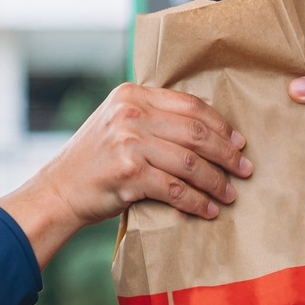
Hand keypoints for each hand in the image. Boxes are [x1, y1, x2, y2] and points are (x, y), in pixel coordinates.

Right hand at [0, 82, 251, 266]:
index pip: (190, 105)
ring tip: (230, 194)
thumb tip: (206, 129)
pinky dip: (197, 202)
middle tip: (245, 169)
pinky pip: (176, 189)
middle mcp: (130, 113)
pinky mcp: (129, 174)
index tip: (239, 142)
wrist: (59, 190)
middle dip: (227, 153)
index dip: (220, 125)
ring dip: (216, 181)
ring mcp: (129, 142)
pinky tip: (208, 210)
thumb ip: (153, 116)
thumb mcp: (118, 122)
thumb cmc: (96, 160)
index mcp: (132, 94)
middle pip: (196, 132)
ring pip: (190, 162)